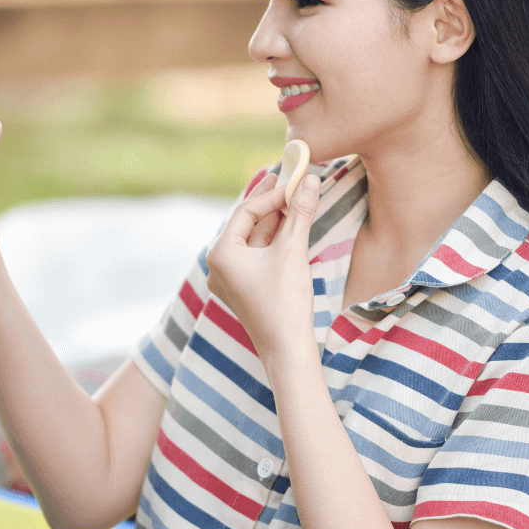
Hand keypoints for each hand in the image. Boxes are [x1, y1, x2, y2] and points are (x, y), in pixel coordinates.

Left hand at [205, 171, 320, 359]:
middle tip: (285, 178)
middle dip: (268, 203)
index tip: (293, 180)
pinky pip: (254, 257)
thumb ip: (300, 212)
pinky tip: (289, 229)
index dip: (272, 194)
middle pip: (245, 224)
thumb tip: (310, 179)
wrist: (287, 350)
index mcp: (220, 253)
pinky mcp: (242, 290)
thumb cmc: (286, 301)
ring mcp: (228, 280)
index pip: (246, 212)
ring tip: (292, 200)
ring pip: (251, 241)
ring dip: (273, 222)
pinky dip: (271, 242)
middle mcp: (218, 266)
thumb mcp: (293, 250)